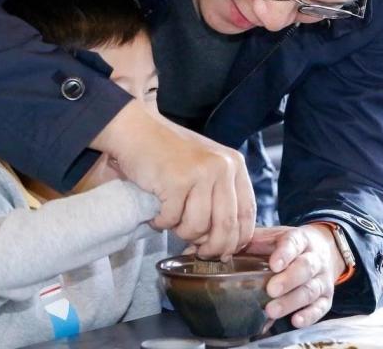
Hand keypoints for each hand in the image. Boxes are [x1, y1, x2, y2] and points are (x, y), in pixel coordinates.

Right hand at [91, 101, 255, 258]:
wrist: (136, 130)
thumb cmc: (168, 153)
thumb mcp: (205, 167)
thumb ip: (219, 197)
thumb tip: (225, 243)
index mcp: (234, 165)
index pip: (247, 213)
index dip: (237, 239)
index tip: (225, 251)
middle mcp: (222, 167)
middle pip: (226, 225)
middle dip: (212, 247)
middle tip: (198, 252)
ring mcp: (200, 173)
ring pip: (198, 226)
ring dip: (181, 232)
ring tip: (170, 220)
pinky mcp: (177, 181)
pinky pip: (172, 219)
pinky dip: (161, 222)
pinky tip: (156, 213)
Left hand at [241, 225, 343, 327]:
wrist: (325, 248)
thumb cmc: (290, 245)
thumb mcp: (274, 236)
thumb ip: (253, 242)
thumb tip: (224, 253)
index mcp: (300, 239)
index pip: (294, 243)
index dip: (285, 254)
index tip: (274, 264)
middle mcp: (315, 258)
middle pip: (305, 268)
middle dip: (288, 280)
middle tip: (271, 290)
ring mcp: (322, 278)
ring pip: (311, 290)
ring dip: (292, 302)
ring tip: (272, 311)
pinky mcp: (327, 297)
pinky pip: (321, 307)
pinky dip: (309, 315)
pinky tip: (295, 321)